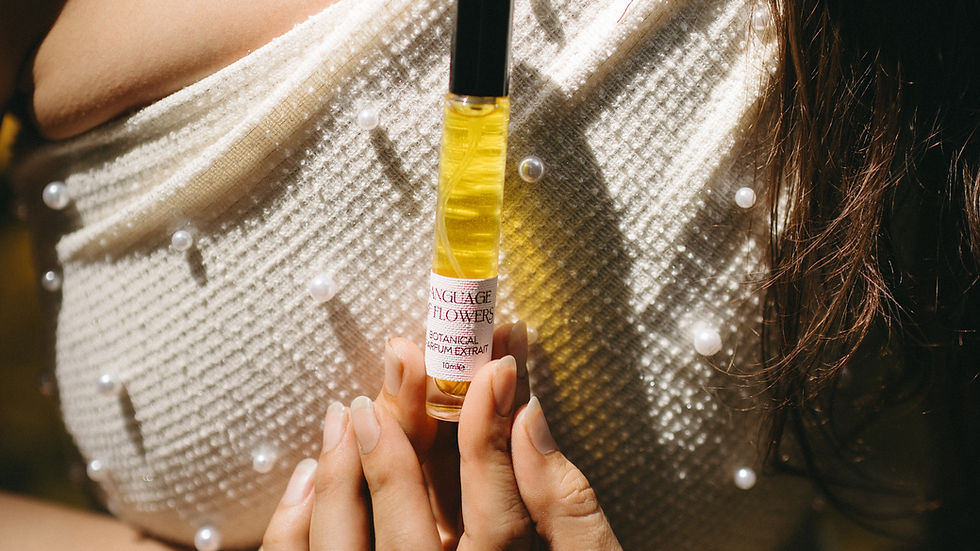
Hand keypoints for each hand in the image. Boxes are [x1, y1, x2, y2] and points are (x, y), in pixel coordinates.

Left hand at [261, 322, 620, 549]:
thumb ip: (571, 507)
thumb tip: (530, 418)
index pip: (495, 514)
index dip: (490, 434)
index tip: (494, 367)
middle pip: (410, 528)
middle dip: (400, 441)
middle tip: (400, 365)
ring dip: (339, 476)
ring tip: (346, 408)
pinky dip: (296, 525)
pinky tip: (309, 473)